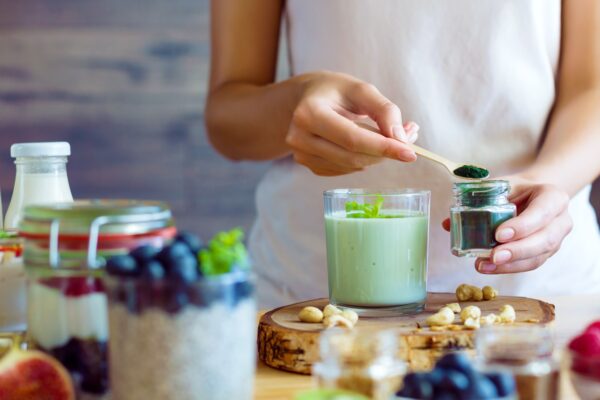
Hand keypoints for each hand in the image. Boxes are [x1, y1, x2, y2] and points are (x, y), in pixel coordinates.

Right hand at [287, 71, 418, 175]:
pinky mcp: (309, 165)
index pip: (352, 139)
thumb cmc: (333, 91)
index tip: (410, 152)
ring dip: (376, 156)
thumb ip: (384, 110)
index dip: (383, 147)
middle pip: (352, 156)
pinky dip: (363, 160)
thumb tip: (401, 139)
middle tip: (407, 139)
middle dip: (384, 152)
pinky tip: (367, 145)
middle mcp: (299, 138)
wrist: (304, 99)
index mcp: (309, 113)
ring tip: (388, 136)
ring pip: (351, 166)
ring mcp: (302, 155)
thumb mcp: (360, 89)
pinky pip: (345, 170)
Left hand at [442, 177, 572, 273]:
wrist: (534, 195)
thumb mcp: (502, 186)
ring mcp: (556, 240)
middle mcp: (561, 220)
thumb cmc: (517, 190)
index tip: (499, 234)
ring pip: (538, 257)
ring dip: (510, 265)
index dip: (522, 226)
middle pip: (544, 240)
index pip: (542, 212)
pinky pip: (530, 265)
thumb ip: (478, 200)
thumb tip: (447, 223)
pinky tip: (489, 268)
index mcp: (553, 197)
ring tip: (485, 266)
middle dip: (517, 251)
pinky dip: (509, 268)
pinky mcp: (546, 254)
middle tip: (494, 256)